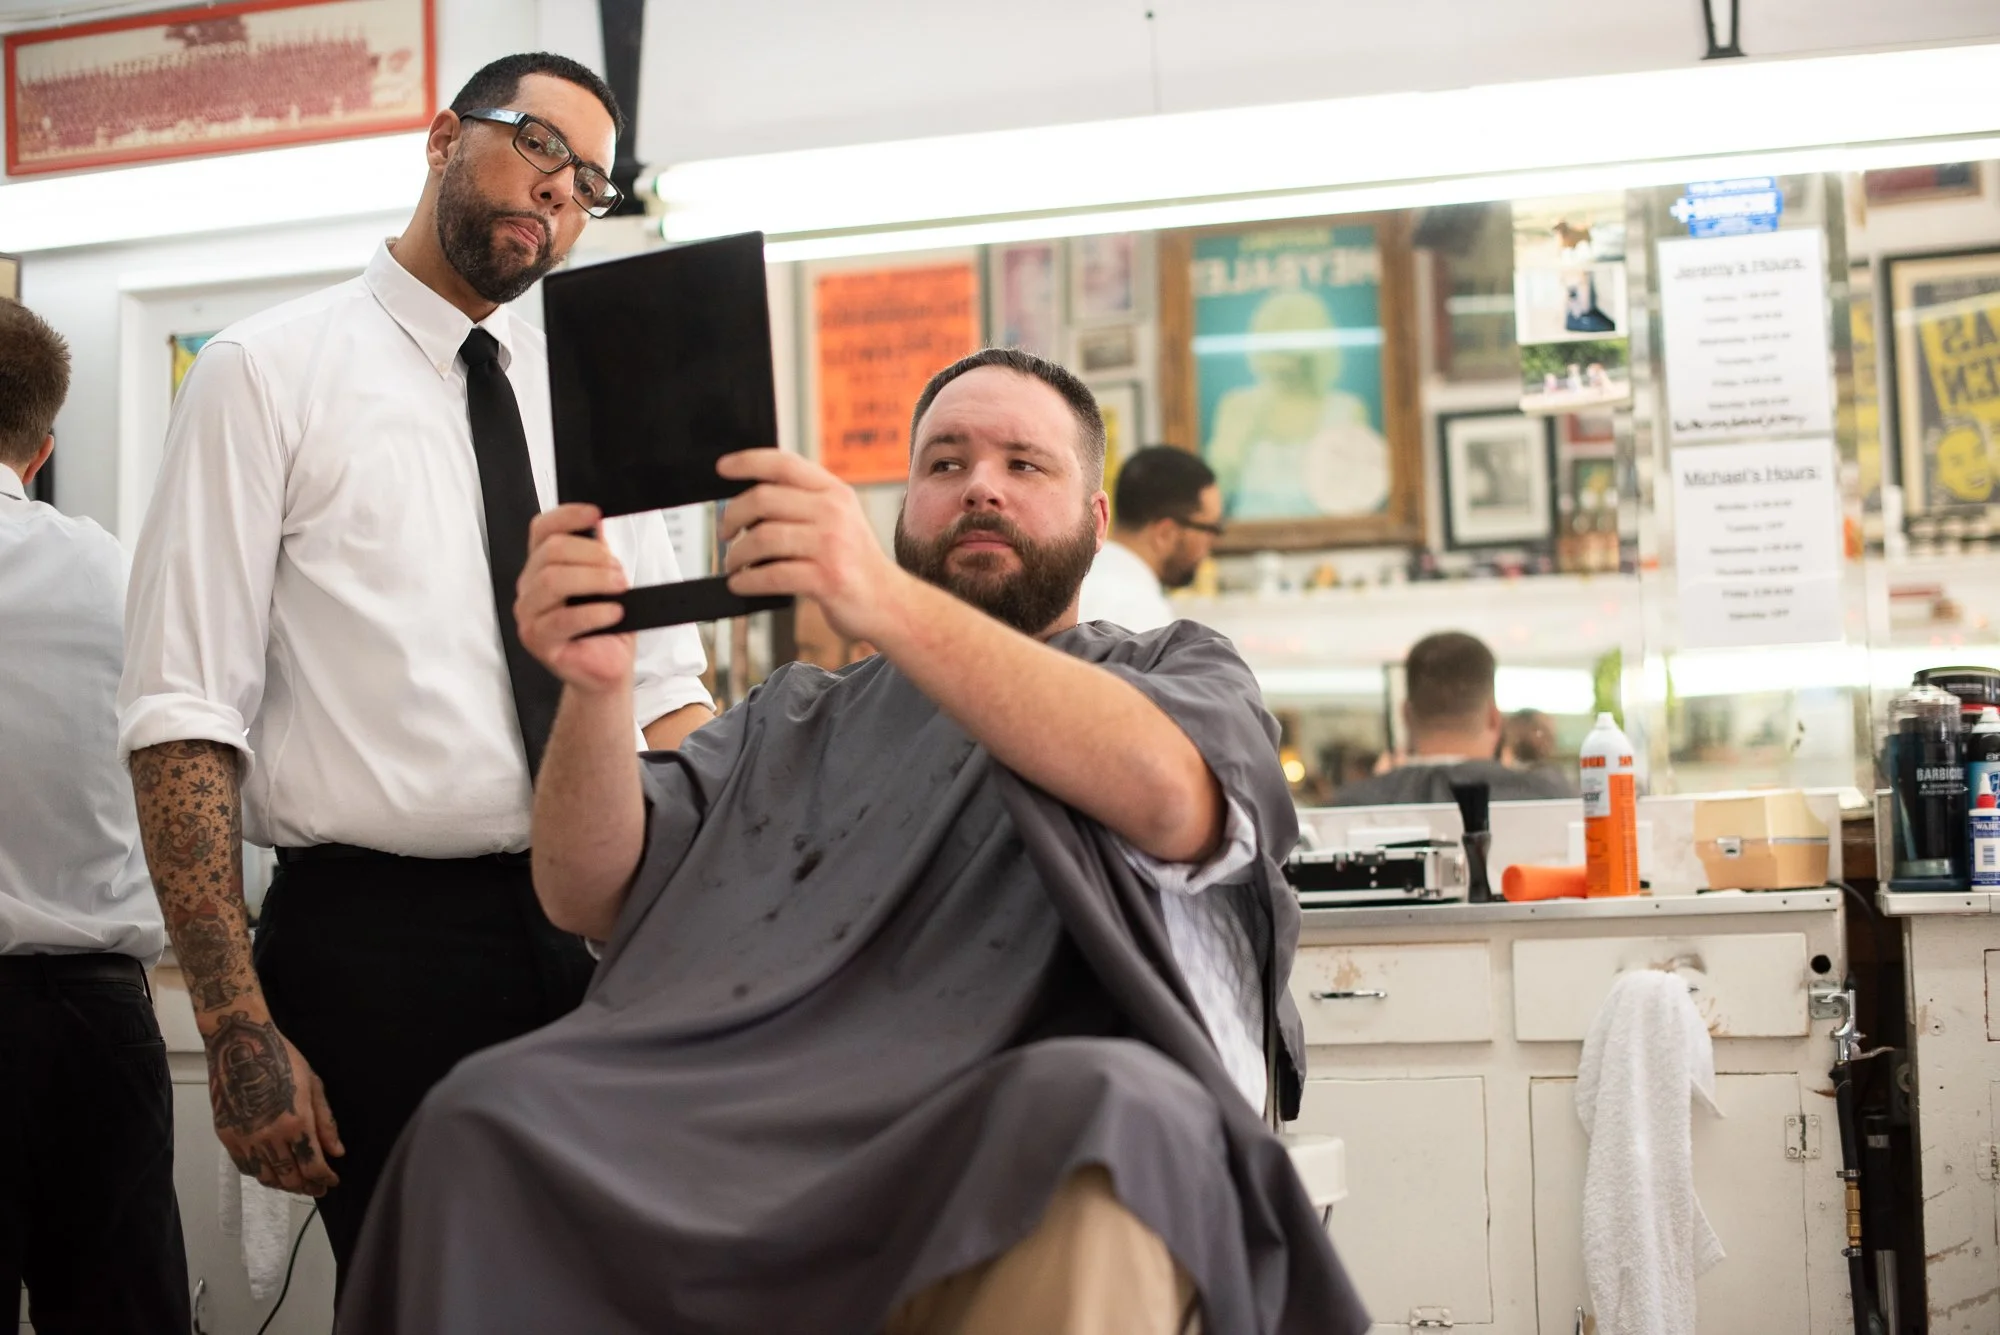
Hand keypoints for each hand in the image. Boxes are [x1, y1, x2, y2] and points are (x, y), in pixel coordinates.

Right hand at [205, 1013, 342, 1196]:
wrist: (240, 1046)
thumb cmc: (283, 1060)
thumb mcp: (314, 1086)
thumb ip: (326, 1123)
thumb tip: (337, 1152)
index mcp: (296, 1122)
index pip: (313, 1166)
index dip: (325, 1179)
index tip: (332, 1182)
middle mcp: (269, 1137)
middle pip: (290, 1178)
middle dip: (307, 1186)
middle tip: (317, 1187)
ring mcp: (245, 1139)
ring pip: (266, 1177)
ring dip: (284, 1184)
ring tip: (296, 1181)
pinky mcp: (227, 1138)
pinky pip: (246, 1168)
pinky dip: (261, 1174)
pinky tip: (272, 1170)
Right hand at [516, 503, 633, 694]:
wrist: (607, 666)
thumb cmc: (605, 626)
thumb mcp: (606, 582)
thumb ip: (597, 553)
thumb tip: (597, 523)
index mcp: (541, 567)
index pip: (542, 529)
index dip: (567, 516)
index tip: (596, 513)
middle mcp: (530, 588)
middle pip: (550, 552)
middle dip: (591, 555)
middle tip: (618, 570)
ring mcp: (529, 615)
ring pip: (552, 581)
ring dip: (593, 579)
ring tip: (619, 588)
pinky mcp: (538, 641)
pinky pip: (562, 619)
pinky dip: (594, 612)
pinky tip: (614, 613)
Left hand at [717, 450, 908, 643]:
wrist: (888, 602)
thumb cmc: (853, 563)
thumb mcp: (837, 520)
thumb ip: (803, 504)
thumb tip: (747, 502)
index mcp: (834, 491)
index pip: (784, 463)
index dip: (747, 461)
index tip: (722, 468)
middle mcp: (834, 512)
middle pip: (763, 499)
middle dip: (732, 517)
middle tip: (724, 533)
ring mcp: (831, 545)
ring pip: (762, 538)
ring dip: (736, 554)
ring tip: (732, 564)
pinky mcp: (826, 578)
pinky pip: (771, 575)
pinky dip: (747, 581)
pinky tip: (740, 584)